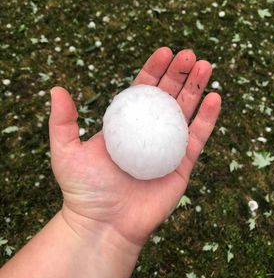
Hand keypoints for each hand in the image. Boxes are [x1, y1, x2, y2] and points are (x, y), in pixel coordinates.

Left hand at [49, 47, 220, 247]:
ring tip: (206, 65)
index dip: (154, 69)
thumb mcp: (65, 151)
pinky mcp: (182, 165)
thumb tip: (56, 88)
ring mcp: (167, 146)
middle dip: (180, 73)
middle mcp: (148, 131)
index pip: (143, 89)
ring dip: (198, 87)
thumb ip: (62, 120)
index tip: (164, 52)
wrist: (103, 225)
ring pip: (186, 111)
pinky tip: (214, 97)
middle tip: (189, 54)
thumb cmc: (83, 190)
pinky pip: (198, 137)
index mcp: (126, 123)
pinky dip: (208, 118)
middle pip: (168, 95)